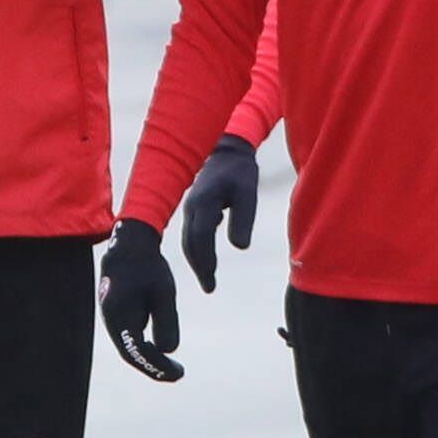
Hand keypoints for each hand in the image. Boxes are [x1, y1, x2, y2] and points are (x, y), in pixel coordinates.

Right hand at [98, 219, 183, 381]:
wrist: (129, 245)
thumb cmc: (148, 266)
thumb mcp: (163, 291)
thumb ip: (166, 320)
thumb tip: (169, 351)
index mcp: (119, 315)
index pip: (137, 351)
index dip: (157, 366)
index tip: (179, 374)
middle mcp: (112, 320)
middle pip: (131, 354)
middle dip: (154, 367)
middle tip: (179, 374)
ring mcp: (113, 318)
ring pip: (131, 347)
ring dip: (150, 359)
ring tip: (174, 369)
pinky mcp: (119, 314)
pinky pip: (132, 337)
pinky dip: (146, 347)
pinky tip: (163, 350)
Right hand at [180, 134, 258, 294]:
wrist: (229, 150)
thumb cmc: (241, 172)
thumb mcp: (248, 194)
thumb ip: (243, 219)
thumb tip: (240, 247)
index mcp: (204, 203)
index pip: (200, 238)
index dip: (205, 261)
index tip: (211, 280)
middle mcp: (193, 207)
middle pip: (191, 243)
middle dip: (199, 266)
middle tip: (209, 287)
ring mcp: (191, 206)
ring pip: (190, 239)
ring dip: (198, 259)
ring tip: (208, 278)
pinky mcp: (195, 206)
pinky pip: (193, 231)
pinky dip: (198, 247)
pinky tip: (208, 258)